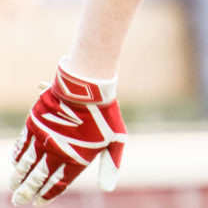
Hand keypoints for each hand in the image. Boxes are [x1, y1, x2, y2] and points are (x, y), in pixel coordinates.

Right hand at [9, 60, 126, 204]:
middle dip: (27, 191)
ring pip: (25, 165)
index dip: (47, 195)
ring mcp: (43, 139)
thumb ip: (110, 165)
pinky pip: (22, 146)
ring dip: (18, 177)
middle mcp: (57, 153)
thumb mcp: (117, 139)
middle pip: (37, 178)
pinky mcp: (34, 125)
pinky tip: (14, 163)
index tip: (37, 203)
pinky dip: (17, 157)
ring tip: (13, 185)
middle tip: (19, 200)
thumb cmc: (106, 113)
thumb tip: (107, 189)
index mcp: (77, 159)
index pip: (58, 184)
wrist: (88, 88)